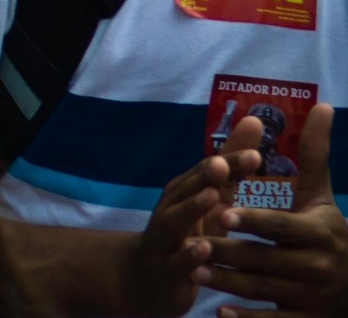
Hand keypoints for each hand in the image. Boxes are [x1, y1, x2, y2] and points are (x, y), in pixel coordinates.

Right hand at [118, 114, 265, 316]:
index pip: (208, 172)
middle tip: (224, 164)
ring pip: (176, 221)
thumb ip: (232, 167)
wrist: (142, 278)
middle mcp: (171, 209)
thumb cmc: (184, 234)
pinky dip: (189, 255)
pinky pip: (177, 262)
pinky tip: (203, 249)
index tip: (256, 154)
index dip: (229, 162)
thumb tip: (255, 121)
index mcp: (184, 192)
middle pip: (188, 190)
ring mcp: (165, 239)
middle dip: (205, 177)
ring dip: (193, 208)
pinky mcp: (165, 270)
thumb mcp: (208, 200)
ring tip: (212, 198)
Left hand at [201, 103, 347, 317]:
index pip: (282, 227)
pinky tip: (220, 313)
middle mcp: (318, 267)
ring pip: (265, 291)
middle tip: (194, 245)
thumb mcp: (323, 196)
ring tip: (196, 272)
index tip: (224, 213)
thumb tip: (321, 105)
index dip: (254, 221)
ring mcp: (313, 298)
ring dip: (230, 283)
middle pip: (267, 260)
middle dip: (231, 254)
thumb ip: (315, 154)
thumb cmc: (329, 233)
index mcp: (320, 234)